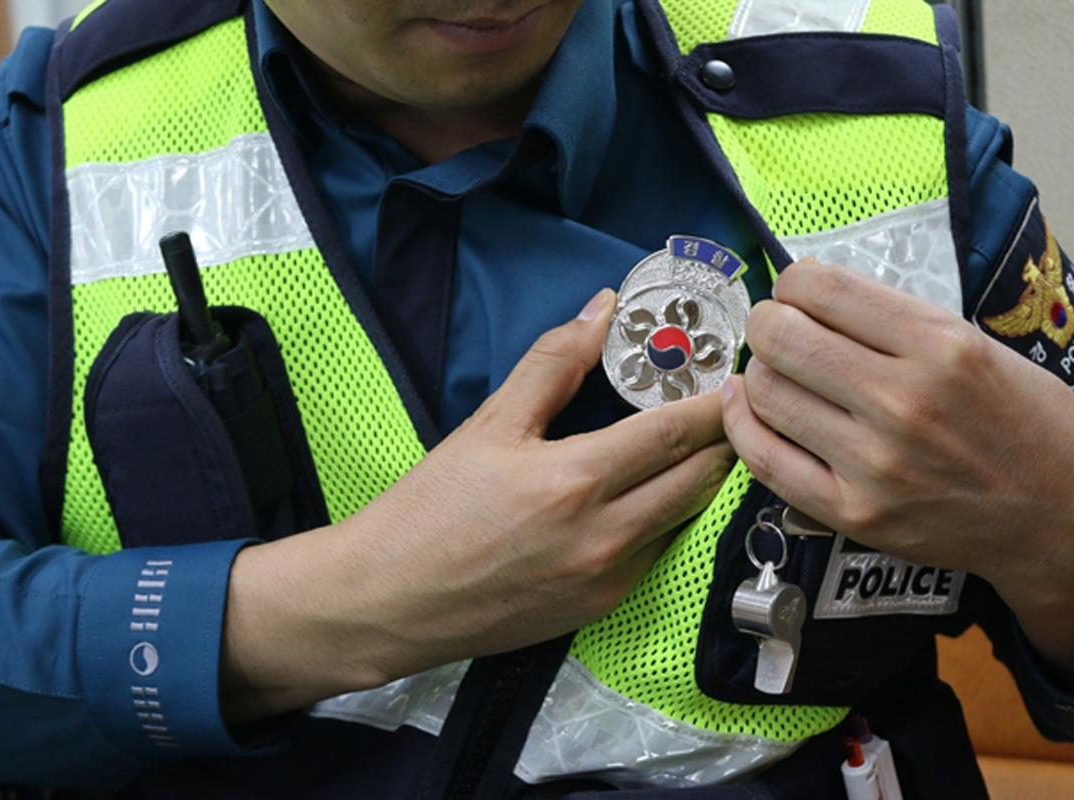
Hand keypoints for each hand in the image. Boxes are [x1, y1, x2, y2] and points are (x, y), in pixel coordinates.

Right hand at [222, 289, 734, 719]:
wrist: (391, 600)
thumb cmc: (430, 511)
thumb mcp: (488, 426)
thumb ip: (552, 364)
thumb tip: (599, 312)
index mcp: (575, 480)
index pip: (675, 433)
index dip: (714, 404)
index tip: (735, 380)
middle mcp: (605, 536)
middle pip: (699, 479)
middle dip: (723, 441)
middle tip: (727, 409)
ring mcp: (607, 580)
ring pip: (685, 519)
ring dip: (698, 481)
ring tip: (693, 446)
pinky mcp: (600, 608)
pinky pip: (655, 554)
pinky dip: (665, 519)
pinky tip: (647, 496)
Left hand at [721, 258, 1073, 675]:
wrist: (1058, 516)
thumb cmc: (1021, 424)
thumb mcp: (975, 345)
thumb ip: (892, 318)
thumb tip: (805, 290)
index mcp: (940, 347)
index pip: (819, 288)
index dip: (792, 283)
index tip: (795, 293)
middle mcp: (903, 402)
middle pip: (778, 337)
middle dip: (767, 324)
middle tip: (777, 331)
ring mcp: (874, 463)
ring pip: (764, 391)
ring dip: (760, 374)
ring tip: (782, 375)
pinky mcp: (852, 512)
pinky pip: (763, 458)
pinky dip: (743, 423)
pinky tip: (748, 406)